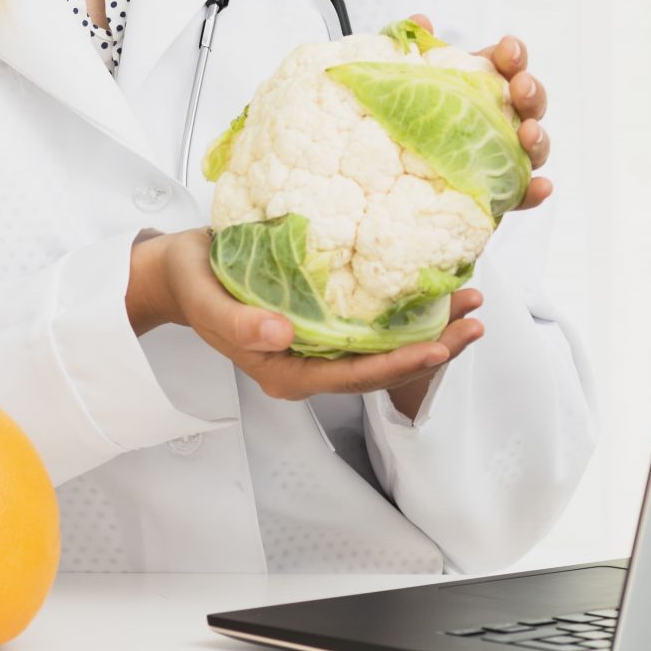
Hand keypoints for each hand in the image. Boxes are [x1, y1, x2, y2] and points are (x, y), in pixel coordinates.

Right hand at [127, 228, 485, 402]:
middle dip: (433, 347)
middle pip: (382, 367)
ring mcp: (316, 346)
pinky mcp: (320, 322)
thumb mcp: (206, 300)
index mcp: (284, 370)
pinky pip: (372, 327)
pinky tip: (433, 293)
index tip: (440, 344)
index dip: (401, 364)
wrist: (174, 273)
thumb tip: (281, 335)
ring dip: (428, 329)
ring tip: (470, 305)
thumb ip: (240, 322)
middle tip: (476, 320)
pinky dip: (406, 312)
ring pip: (383, 348)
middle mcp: (307, 365)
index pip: (356, 376)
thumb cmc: (189, 283)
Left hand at [406, 14, 551, 210]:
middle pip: (530, 102)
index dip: (513, 54)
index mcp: (483, 83)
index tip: (507, 47)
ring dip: (538, 137)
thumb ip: (411, 46)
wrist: (384, 164)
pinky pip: (522, 193)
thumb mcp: (401, 76)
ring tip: (528, 133)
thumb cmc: (407, 111)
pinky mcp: (498, 192)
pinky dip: (536, 190)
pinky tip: (540, 186)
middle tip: (519, 86)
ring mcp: (503, 154)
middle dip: (531, 91)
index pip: (508, 64)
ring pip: (533, 146)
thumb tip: (420, 21)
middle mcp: (501, 116)